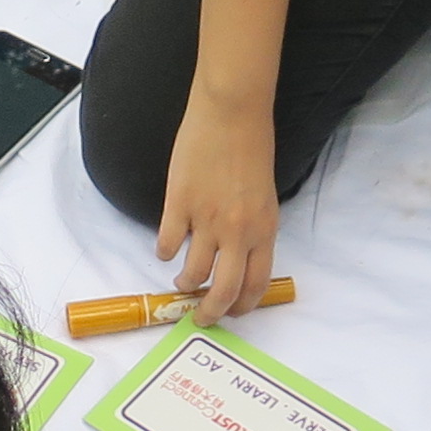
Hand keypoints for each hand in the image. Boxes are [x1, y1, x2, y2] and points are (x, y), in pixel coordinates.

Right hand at [157, 89, 281, 322]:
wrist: (232, 112)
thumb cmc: (253, 148)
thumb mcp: (265, 196)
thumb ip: (254, 229)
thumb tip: (238, 257)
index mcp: (264, 230)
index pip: (255, 284)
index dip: (242, 306)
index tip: (232, 312)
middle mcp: (238, 232)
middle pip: (223, 290)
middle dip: (211, 312)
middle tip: (201, 317)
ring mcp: (206, 219)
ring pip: (192, 272)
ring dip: (185, 282)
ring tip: (182, 280)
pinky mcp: (178, 204)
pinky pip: (167, 243)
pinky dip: (165, 252)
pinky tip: (167, 248)